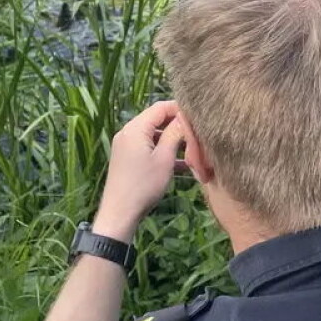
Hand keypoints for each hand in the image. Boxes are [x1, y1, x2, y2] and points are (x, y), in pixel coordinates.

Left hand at [92, 101, 185, 242]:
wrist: (120, 213)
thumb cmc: (144, 185)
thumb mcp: (164, 158)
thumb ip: (175, 134)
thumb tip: (184, 117)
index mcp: (135, 128)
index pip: (160, 107)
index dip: (180, 109)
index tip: (199, 117)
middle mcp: (128, 132)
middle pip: (157, 120)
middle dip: (178, 126)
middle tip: (199, 134)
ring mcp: (126, 146)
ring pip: (154, 135)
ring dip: (173, 141)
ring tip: (194, 151)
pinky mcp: (127, 158)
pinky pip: (148, 148)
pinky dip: (163, 152)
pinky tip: (183, 165)